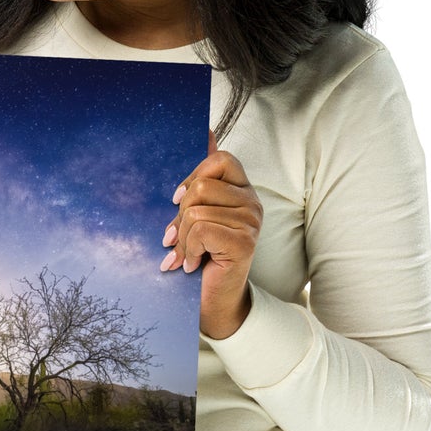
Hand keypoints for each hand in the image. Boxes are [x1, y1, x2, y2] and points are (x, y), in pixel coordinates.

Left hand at [159, 130, 261, 339]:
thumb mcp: (197, 213)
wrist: (212, 300)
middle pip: (202, 186)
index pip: (220, 159)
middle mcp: (252, 202)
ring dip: (182, 237)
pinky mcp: (244, 241)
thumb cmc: (202, 256)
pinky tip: (192, 263)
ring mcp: (251, 222)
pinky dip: (188, 249)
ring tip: (186, 254)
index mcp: (241, 190)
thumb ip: (202, 177)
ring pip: (197, 210)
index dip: (193, 176)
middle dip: (180, 215)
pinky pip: (201, 229)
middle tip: (178, 237)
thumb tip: (206, 130)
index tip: (178, 201)